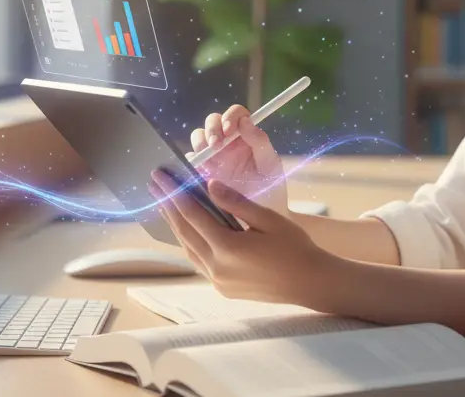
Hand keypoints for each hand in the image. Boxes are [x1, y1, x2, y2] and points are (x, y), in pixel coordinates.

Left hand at [149, 172, 334, 307]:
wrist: (310, 283)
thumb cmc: (295, 247)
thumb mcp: (269, 219)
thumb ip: (236, 203)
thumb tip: (209, 184)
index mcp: (228, 248)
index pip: (193, 214)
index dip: (174, 192)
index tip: (161, 176)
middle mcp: (217, 267)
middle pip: (184, 231)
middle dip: (167, 205)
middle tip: (154, 184)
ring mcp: (218, 281)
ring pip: (188, 248)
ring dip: (176, 224)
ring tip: (165, 204)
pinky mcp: (223, 288)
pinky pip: (198, 260)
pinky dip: (190, 241)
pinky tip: (187, 230)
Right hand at [188, 105, 288, 216]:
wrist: (262, 219)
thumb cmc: (270, 189)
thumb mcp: (270, 165)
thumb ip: (260, 142)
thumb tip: (245, 121)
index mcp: (245, 136)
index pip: (236, 114)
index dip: (231, 116)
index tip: (231, 130)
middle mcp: (227, 143)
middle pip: (213, 122)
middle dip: (212, 128)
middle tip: (216, 144)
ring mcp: (212, 158)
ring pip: (198, 139)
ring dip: (200, 142)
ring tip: (207, 155)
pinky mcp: (200, 174)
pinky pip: (188, 163)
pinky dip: (188, 162)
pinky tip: (195, 169)